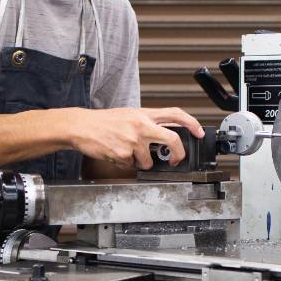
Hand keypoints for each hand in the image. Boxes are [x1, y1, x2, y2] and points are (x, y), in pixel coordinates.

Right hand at [64, 107, 204, 169]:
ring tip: (127, 152)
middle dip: (178, 154)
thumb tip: (164, 135)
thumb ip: (147, 123)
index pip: (175, 114)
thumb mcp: (129, 115)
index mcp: (144, 114)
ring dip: (141, 162)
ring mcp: (133, 140)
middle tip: (176, 160)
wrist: (82, 126)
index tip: (198, 132)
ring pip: (149, 161)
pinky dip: (126, 164)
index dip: (191, 123)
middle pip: (172, 140)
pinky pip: (131, 166)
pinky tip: (116, 153)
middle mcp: (141, 125)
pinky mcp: (124, 154)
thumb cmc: (103, 122)